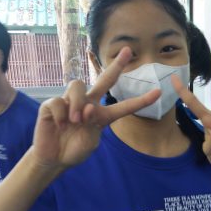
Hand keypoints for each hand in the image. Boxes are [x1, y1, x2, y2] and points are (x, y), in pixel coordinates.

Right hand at [32, 47, 160, 168]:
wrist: (54, 159)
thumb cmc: (75, 150)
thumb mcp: (92, 142)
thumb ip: (94, 126)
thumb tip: (88, 108)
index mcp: (103, 115)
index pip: (124, 106)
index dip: (141, 101)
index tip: (158, 92)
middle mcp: (88, 103)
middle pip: (105, 79)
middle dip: (117, 65)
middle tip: (128, 50)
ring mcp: (70, 102)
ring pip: (77, 85)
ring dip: (78, 103)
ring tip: (75, 121)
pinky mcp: (52, 105)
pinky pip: (59, 101)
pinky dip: (61, 114)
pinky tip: (59, 124)